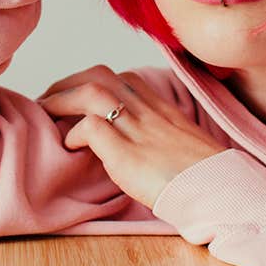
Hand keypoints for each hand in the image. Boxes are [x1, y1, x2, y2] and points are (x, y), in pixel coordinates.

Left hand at [35, 64, 229, 209]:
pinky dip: (73, 133)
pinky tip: (70, 145)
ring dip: (61, 100)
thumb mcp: (179, 143)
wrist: (221, 190)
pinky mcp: (127, 153)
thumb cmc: (202, 175)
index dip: (87, 83)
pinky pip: (91, 127)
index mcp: (160, 105)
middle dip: (66, 84)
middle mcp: (148, 109)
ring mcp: (138, 128)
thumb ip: (155, 134)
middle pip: (98, 76)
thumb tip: (132, 141)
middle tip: (46, 101)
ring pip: (91, 91)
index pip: (118, 78)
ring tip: (45, 115)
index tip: (71, 96)